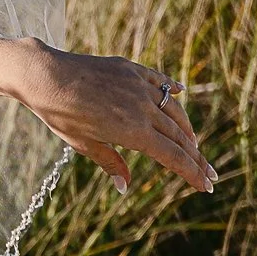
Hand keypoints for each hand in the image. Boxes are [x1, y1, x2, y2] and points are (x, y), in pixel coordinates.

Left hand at [19, 44, 214, 194]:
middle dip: (197, 157)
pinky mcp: (131, 69)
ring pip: (174, 109)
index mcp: (133, 132)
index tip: (207, 185)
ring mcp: (139, 86)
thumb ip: (110, 163)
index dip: (192, 172)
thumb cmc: (60, 115)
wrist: (45, 75)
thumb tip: (125, 186)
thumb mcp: (84, 144)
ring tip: (194, 144)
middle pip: (179, 137)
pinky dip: (172, 90)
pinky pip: (159, 81)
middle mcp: (143, 108)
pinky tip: (181, 93)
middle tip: (211, 172)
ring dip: (187, 129)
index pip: (172, 157)